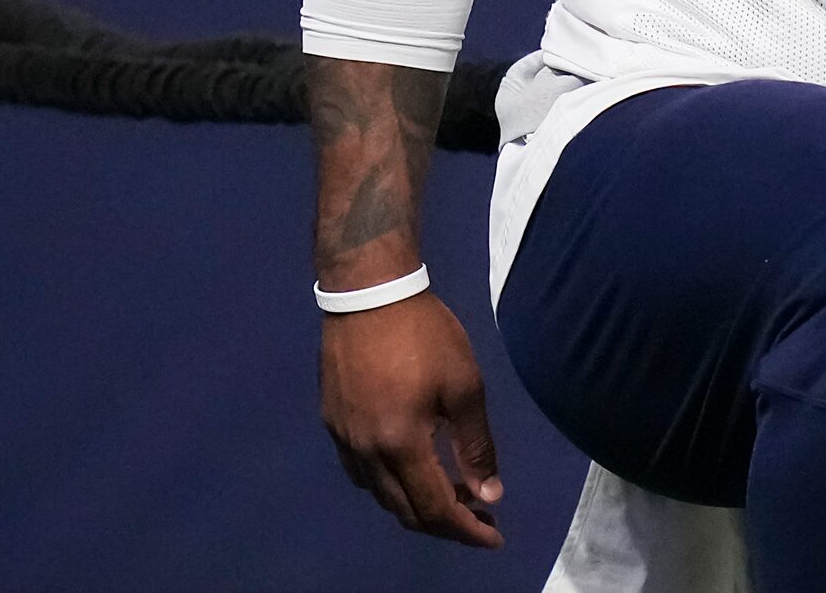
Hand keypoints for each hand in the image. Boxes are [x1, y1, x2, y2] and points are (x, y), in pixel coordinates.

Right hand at [319, 290, 503, 549]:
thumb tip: (488, 493)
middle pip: (404, 510)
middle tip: (477, 512)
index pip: (435, 510)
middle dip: (444, 522)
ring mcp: (343, 436)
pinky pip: (358, 471)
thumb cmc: (423, 331)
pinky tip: (405, 465)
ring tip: (446, 491)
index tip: (494, 536)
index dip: (467, 530)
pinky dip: (387, 482)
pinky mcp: (331, 419)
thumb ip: (475, 445)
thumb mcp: (464, 385)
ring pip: (379, 495)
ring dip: (414, 504)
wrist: (368, 289)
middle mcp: (365, 451)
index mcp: (400, 444)